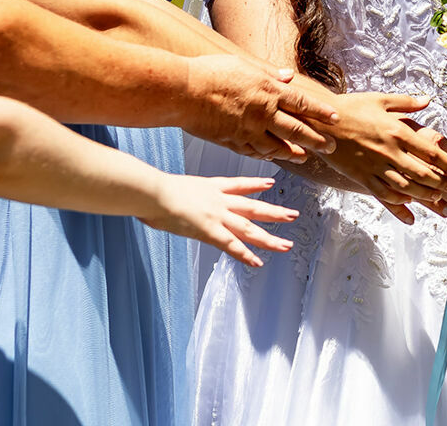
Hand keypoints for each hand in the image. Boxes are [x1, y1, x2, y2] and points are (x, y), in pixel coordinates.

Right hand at [140, 175, 296, 267]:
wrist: (153, 191)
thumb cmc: (154, 190)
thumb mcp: (171, 185)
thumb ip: (176, 193)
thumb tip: (165, 199)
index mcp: (210, 187)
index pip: (238, 184)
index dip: (255, 184)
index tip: (269, 183)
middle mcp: (219, 200)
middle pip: (252, 207)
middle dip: (273, 212)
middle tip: (292, 215)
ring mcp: (217, 216)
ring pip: (249, 228)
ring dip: (268, 238)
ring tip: (286, 244)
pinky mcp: (210, 231)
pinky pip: (232, 246)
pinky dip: (245, 255)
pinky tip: (257, 262)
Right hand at [184, 54, 339, 162]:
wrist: (183, 92)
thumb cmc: (211, 72)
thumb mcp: (244, 64)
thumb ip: (268, 74)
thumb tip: (288, 76)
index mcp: (268, 91)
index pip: (302, 103)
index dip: (321, 112)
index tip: (336, 119)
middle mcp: (263, 113)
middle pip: (297, 130)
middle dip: (317, 140)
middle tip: (332, 147)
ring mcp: (248, 130)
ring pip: (278, 147)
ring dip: (294, 153)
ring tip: (305, 157)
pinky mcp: (233, 142)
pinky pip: (256, 152)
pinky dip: (268, 156)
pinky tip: (274, 158)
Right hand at [321, 92, 446, 222]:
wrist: (319, 121)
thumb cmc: (351, 107)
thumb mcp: (380, 100)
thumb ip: (407, 103)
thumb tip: (428, 100)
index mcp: (397, 131)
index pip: (431, 151)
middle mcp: (390, 151)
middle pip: (423, 173)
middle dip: (444, 184)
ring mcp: (375, 166)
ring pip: (406, 187)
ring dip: (426, 196)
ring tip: (440, 200)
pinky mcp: (361, 177)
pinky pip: (383, 194)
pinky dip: (399, 205)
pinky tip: (410, 211)